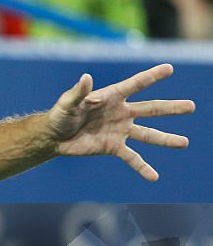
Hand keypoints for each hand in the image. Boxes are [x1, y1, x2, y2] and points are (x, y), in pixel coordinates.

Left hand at [46, 63, 194, 180]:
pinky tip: (154, 177)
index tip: (169, 68)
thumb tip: (86, 77)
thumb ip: (78, 92)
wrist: (54, 137)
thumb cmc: (60, 115)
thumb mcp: (67, 103)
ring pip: (148, 134)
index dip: (152, 76)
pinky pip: (132, 158)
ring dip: (166, 139)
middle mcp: (121, 113)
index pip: (135, 85)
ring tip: (184, 143)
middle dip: (171, 108)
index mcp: (111, 97)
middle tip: (192, 106)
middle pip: (151, 109)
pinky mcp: (113, 147)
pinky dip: (143, 167)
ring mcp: (120, 130)